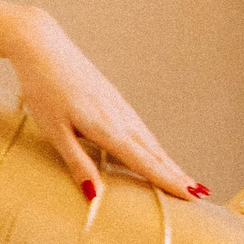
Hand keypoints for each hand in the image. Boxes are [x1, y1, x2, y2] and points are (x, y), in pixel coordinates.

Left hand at [3, 9, 204, 202]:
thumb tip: (95, 196)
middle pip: (155, 151)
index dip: (168, 180)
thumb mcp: (54, 132)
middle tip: (200, 194)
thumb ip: (77, 163)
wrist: (43, 47)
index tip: (192, 195)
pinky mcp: (114, 98)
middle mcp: (120, 116)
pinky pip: (140, 127)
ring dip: (168, 160)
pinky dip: (153, 145)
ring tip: (184, 178)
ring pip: (149, 139)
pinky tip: (154, 151)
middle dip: (177, 173)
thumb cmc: (43, 90)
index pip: (144, 161)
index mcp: (107, 127)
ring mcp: (119, 105)